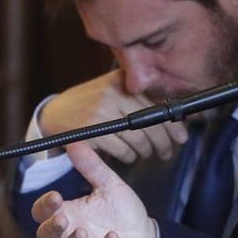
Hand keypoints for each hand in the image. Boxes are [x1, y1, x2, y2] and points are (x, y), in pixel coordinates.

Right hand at [32, 143, 158, 237]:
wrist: (146, 235)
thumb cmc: (122, 213)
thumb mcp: (110, 186)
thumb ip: (92, 167)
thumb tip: (75, 143)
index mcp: (67, 214)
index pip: (42, 212)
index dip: (44, 205)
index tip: (56, 196)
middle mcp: (68, 235)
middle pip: (45, 235)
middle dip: (51, 227)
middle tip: (62, 219)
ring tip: (83, 231)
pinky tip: (113, 237)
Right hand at [39, 69, 187, 162]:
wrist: (55, 113)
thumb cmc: (92, 104)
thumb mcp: (114, 91)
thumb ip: (141, 99)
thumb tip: (177, 116)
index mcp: (122, 81)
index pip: (156, 104)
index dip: (173, 124)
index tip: (182, 137)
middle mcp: (113, 93)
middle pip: (150, 123)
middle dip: (163, 141)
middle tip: (167, 152)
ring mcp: (101, 112)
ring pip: (138, 138)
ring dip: (148, 151)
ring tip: (150, 154)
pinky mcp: (91, 131)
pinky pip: (122, 149)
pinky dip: (130, 156)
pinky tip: (130, 157)